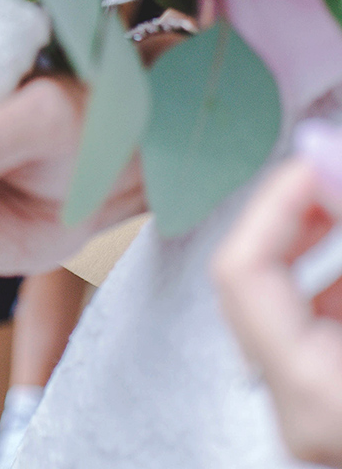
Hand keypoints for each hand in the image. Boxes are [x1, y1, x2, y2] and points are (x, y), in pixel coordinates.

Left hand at [212, 121, 341, 467]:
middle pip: (263, 289)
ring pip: (301, 316)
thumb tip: (321, 149)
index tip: (326, 158)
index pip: (243, 270)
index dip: (281, 202)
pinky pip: (327, 345)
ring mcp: (326, 426)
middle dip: (311, 224)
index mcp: (317, 393)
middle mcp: (307, 421)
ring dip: (337, 261)